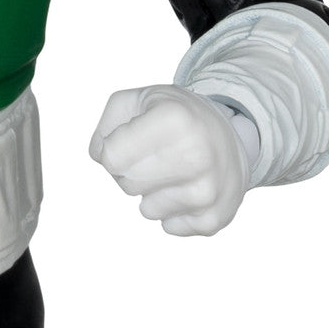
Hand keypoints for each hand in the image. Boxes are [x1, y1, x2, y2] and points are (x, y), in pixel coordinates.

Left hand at [89, 85, 249, 235]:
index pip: (110, 158)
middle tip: (153, 155)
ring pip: (147, 210)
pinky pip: (171, 227)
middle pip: (127, 184)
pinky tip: (186, 188)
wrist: (228, 134)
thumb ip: (105, 126)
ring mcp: (208, 190)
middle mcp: (196, 156)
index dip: (113, 149)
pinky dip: (172, 211)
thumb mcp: (135, 101)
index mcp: (173, 119)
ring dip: (152, 193)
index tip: (132, 138)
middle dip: (130, 172)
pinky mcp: (216, 218)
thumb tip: (100, 157)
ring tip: (173, 170)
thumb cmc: (173, 116)